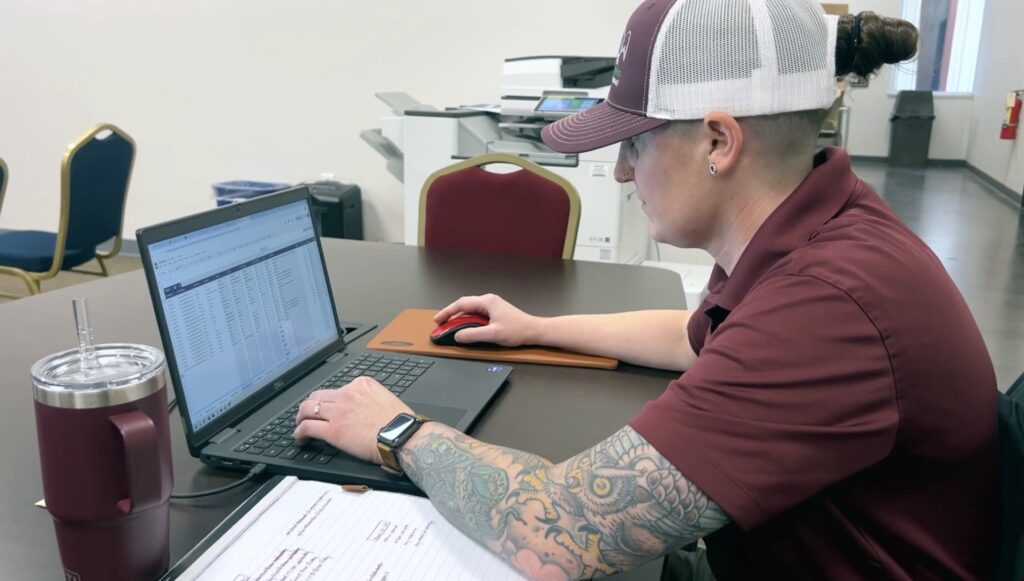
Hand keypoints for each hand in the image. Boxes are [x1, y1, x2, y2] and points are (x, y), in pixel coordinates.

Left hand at [294, 377, 413, 463]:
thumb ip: (370, 399)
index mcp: (361, 384)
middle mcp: (347, 394)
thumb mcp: (385, 399)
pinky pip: (307, 427)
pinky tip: (300, 438)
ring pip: (307, 409)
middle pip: (317, 396)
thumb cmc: (400, 423)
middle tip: (307, 414)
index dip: (329, 400)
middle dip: (310, 405)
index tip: (328, 407)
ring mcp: (338, 411)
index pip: (337, 389)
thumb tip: (363, 410)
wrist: (402, 435)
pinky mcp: (333, 430)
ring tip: (300, 425)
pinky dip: (299, 432)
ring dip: (301, 417)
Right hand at [434, 293, 542, 346]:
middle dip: (451, 315)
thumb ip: (473, 334)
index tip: (438, 320)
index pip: (461, 304)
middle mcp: (488, 301)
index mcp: (487, 302)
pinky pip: (476, 314)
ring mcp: (492, 306)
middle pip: (464, 306)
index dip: (447, 312)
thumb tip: (458, 335)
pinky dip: (468, 320)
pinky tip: (465, 328)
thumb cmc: (518, 330)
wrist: (534, 331)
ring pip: (470, 310)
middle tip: (441, 324)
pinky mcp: (495, 312)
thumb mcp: (492, 334)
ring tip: (450, 327)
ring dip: (459, 318)